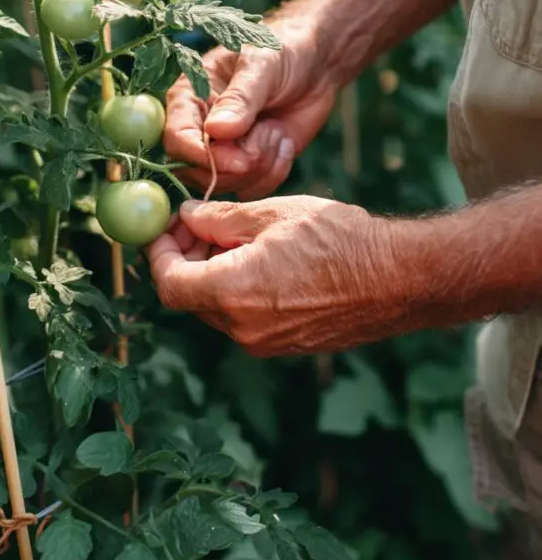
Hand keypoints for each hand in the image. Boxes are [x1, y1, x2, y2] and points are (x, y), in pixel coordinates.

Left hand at [147, 197, 407, 356]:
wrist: (399, 278)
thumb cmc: (340, 239)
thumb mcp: (274, 213)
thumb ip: (221, 219)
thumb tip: (187, 217)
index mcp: (234, 293)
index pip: (170, 283)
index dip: (159, 254)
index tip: (166, 228)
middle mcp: (244, 329)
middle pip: (190, 297)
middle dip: (186, 259)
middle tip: (198, 223)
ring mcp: (266, 343)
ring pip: (217, 308)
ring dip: (212, 274)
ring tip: (236, 236)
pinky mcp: (285, 346)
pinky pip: (244, 319)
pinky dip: (237, 290)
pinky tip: (259, 259)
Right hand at [164, 32, 336, 200]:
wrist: (317, 64)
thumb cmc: (283, 50)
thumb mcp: (262, 65)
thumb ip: (240, 98)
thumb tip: (216, 131)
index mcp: (189, 96)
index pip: (176, 138)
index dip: (201, 155)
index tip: (238, 159)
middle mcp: (198, 127)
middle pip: (196, 170)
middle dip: (237, 164)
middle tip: (269, 133)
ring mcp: (222, 150)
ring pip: (225, 184)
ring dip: (259, 164)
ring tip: (276, 130)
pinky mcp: (247, 165)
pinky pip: (251, 188)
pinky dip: (274, 172)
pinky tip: (284, 142)